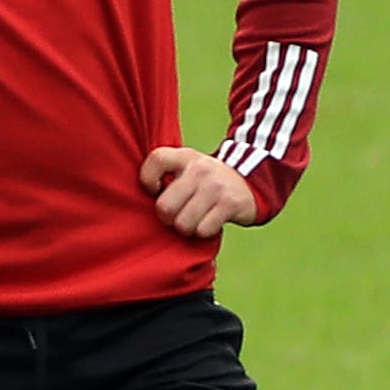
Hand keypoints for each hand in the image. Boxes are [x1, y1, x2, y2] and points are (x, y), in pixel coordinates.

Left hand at [141, 147, 260, 237]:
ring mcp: (216, 187)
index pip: (156, 160)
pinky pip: (203, 230)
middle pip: (164, 207)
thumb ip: (164, 174)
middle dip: (168, 218)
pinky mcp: (230, 204)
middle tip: (178, 214)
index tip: (155, 190)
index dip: (147, 180)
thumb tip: (139, 197)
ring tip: (194, 218)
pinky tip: (209, 222)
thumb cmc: (206, 181)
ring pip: (183, 223)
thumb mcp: (187, 167)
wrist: (251, 182)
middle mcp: (200, 169)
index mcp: (185, 157)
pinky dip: (204, 232)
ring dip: (186, 228)